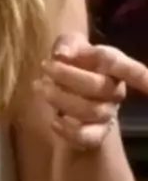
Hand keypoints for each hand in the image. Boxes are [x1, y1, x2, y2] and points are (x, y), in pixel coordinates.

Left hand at [34, 32, 147, 150]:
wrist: (68, 90)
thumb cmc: (73, 62)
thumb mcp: (68, 44)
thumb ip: (66, 43)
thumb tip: (62, 54)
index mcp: (113, 65)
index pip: (129, 69)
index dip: (140, 77)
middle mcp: (115, 90)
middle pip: (98, 86)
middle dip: (66, 75)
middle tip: (46, 66)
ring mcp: (108, 114)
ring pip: (90, 111)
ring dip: (60, 99)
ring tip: (41, 87)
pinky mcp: (96, 134)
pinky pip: (85, 137)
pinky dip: (67, 130)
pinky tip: (54, 120)